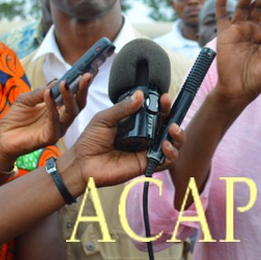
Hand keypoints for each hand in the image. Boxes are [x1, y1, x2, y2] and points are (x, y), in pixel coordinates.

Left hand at [0, 75, 90, 169]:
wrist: (2, 137)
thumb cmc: (15, 118)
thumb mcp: (26, 98)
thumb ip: (41, 91)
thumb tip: (57, 80)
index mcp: (59, 108)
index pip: (75, 96)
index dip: (83, 84)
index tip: (89, 70)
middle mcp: (62, 119)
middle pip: (78, 104)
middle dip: (83, 89)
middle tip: (86, 75)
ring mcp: (58, 129)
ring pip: (71, 112)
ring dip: (68, 96)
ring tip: (65, 83)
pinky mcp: (50, 137)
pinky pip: (55, 121)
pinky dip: (52, 106)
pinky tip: (48, 93)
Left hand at [62, 91, 182, 189]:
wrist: (82, 163)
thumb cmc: (90, 140)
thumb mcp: (105, 118)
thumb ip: (123, 108)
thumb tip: (140, 95)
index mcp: (135, 122)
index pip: (155, 111)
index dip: (162, 104)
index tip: (163, 97)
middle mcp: (143, 135)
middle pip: (167, 126)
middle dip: (173, 116)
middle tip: (168, 110)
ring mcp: (146, 150)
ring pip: (172, 143)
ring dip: (178, 135)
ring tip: (172, 129)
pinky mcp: (146, 164)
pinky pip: (165, 161)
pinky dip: (171, 154)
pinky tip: (165, 147)